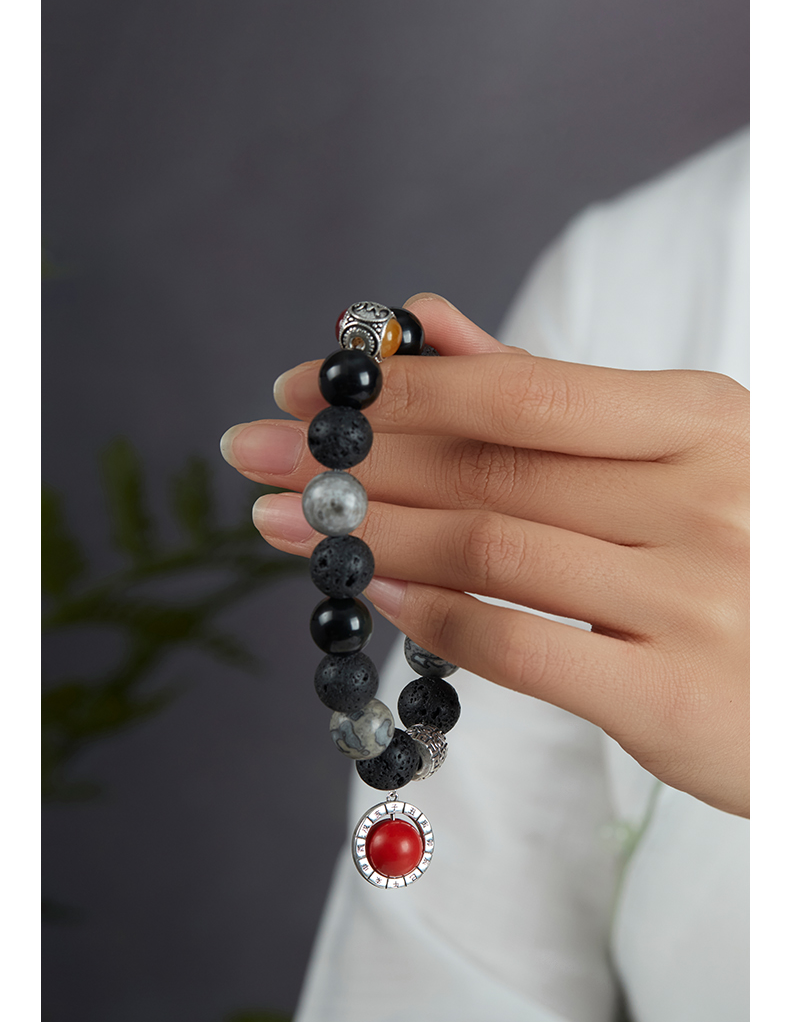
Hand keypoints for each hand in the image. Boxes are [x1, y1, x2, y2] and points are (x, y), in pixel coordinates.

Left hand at [220, 294, 748, 817]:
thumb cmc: (753, 556)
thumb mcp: (683, 456)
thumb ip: (557, 398)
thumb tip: (426, 324)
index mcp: (706, 420)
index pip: (518, 391)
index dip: (395, 389)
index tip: (299, 391)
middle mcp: (705, 497)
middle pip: (487, 467)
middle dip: (352, 457)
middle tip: (254, 454)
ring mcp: (692, 599)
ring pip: (486, 549)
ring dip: (367, 533)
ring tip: (288, 522)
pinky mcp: (670, 697)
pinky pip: (513, 645)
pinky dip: (427, 617)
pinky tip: (370, 595)